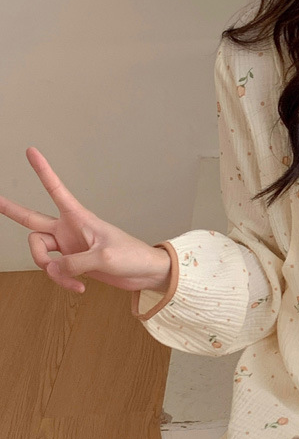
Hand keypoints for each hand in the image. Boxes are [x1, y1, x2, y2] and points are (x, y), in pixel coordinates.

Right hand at [0, 147, 171, 293]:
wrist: (146, 273)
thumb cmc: (132, 256)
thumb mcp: (104, 258)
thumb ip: (74, 263)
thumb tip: (52, 269)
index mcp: (79, 217)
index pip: (56, 190)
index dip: (43, 171)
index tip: (31, 151)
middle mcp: (69, 230)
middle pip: (31, 221)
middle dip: (11, 210)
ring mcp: (69, 247)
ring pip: (41, 254)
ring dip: (52, 271)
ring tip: (73, 281)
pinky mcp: (73, 263)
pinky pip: (54, 271)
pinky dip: (62, 281)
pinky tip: (78, 287)